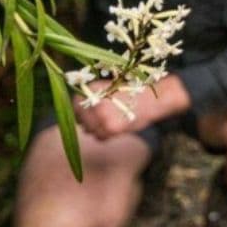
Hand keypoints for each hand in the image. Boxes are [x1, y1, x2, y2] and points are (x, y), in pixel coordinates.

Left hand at [74, 74, 190, 140]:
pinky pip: (100, 137)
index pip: (75, 105)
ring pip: (90, 130)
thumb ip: (92, 98)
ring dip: (97, 130)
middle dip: (88, 123)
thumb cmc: (130, 95)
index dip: (80, 112)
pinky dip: (105, 136)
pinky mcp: (111, 128)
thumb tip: (77, 113)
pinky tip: (115, 129)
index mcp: (93, 89)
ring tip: (110, 123)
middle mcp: (95, 101)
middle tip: (101, 121)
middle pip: (81, 120)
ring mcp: (102, 115)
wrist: (152, 100)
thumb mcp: (109, 89)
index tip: (87, 115)